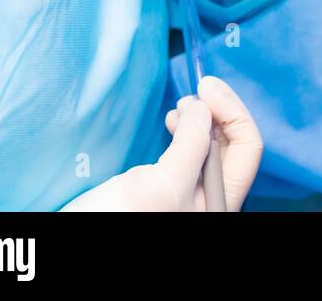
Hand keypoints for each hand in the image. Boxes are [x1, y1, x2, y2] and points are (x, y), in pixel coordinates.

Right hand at [62, 77, 262, 211]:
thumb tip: (204, 106)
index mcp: (221, 201)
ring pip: (210, 145)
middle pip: (232, 143)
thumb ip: (192, 144)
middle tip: (195, 91)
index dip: (232, 111)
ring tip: (180, 108)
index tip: (207, 87)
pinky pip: (190, 152)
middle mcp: (211, 198)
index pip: (248, 146)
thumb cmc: (121, 219)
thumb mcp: (165, 183)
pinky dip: (186, 130)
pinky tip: (172, 121)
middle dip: (217, 111)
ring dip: (201, 118)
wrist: (74, 235)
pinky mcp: (168, 188)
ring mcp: (190, 194)